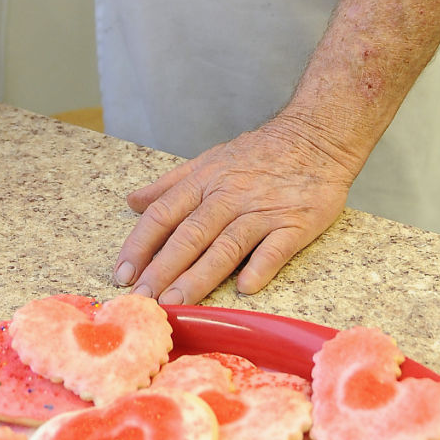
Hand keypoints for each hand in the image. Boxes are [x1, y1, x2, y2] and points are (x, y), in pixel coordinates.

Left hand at [111, 118, 355, 306]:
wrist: (317, 135)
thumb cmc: (261, 153)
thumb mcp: (211, 159)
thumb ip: (171, 184)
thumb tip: (133, 201)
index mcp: (205, 181)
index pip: (163, 214)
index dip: (140, 245)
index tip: (122, 273)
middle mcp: (230, 196)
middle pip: (190, 235)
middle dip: (162, 269)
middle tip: (142, 299)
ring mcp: (263, 210)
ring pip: (226, 245)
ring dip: (199, 276)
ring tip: (177, 304)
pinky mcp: (296, 223)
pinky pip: (276, 248)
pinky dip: (260, 267)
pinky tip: (245, 288)